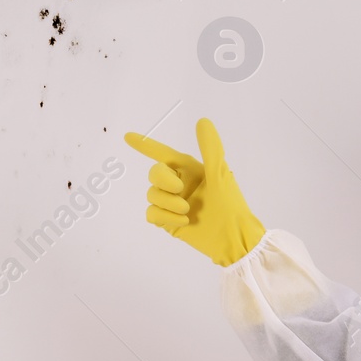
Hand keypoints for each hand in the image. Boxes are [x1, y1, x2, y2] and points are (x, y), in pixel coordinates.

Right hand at [124, 118, 265, 266]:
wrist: (233, 238)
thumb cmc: (231, 205)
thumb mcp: (221, 174)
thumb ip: (210, 148)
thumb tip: (203, 121)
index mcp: (190, 170)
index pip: (164, 154)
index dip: (146, 145)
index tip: (128, 136)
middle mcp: (179, 184)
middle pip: (154, 173)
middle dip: (163, 180)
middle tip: (180, 189)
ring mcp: (172, 203)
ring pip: (151, 195)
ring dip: (168, 202)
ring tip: (188, 211)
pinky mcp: (168, 221)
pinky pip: (152, 213)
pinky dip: (165, 216)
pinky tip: (185, 221)